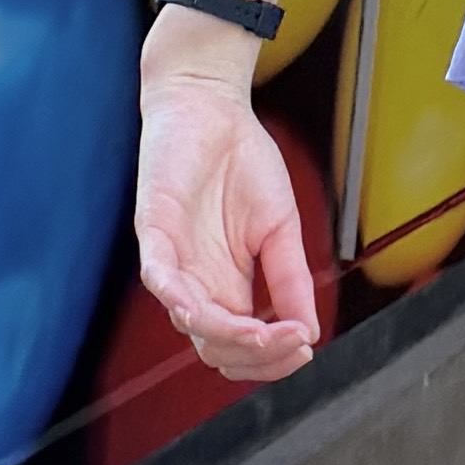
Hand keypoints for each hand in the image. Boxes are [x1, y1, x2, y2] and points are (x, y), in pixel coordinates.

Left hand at [135, 46, 321, 382]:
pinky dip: (180, 302)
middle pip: (216, 348)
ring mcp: (173, 262)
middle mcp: (197, 283)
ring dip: (230, 337)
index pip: (240, 345)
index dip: (272, 357)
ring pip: (191, 323)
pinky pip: (159, 279)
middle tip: (296, 343)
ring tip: (268, 332)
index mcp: (227, 285)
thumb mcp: (280, 228)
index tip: (307, 346)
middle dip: (258, 357)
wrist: (210, 108)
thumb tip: (311, 332)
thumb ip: (290, 279)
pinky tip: (204, 312)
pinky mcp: (153, 233)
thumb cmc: (241, 162)